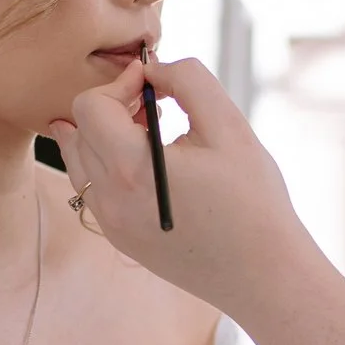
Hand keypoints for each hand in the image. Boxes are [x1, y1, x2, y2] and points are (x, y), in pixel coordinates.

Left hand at [46, 58, 306, 318]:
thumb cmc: (254, 201)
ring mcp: (112, 224)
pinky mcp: (120, 239)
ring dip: (108, 135)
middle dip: (113, 107)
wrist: (264, 275)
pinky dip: (112, 165)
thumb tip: (153, 68)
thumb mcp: (230, 127)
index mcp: (131, 170)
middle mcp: (110, 201)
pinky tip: (155, 165)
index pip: (89, 107)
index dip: (120, 84)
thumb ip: (189, 82)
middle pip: (79, 129)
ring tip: (155, 134)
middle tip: (158, 107)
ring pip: (81, 158)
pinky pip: (95, 187)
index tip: (155, 86)